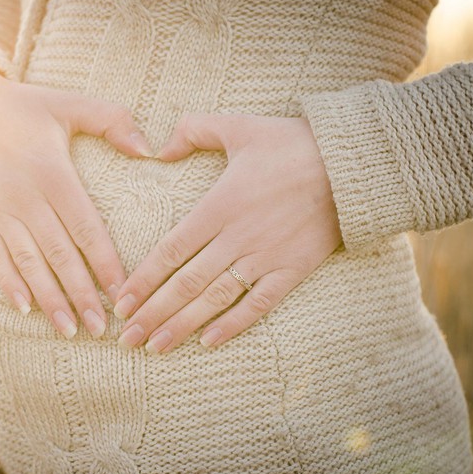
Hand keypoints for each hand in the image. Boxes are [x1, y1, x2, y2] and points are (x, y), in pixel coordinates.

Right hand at [0, 66, 151, 338]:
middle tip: (101, 328)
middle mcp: (24, 195)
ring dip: (50, 298)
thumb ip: (112, 121)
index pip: (86, 227)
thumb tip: (150, 150)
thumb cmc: (26, 107)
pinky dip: (8, 282)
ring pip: (28, 262)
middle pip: (59, 254)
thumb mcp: (70, 103)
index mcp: (52, 172)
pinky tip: (26, 307)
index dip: (105, 263)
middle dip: (82, 294)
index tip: (123, 294)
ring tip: (70, 329)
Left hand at [112, 114, 341, 352]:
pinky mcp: (293, 270)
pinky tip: (209, 343)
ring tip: (156, 347)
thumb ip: (193, 130)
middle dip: (153, 313)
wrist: (352, 163)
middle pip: (186, 283)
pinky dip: (234, 325)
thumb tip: (158, 149)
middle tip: (127, 339)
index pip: (170, 251)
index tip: (120, 303)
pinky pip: (260, 304)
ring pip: (216, 299)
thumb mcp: (238, 126)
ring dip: (183, 325)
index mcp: (218, 207)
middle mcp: (236, 238)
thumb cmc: (292, 143)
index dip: (143, 280)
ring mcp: (265, 257)